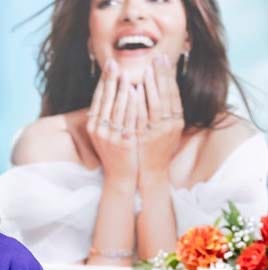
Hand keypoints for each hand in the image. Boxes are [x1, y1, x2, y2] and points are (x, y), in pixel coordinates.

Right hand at [86, 59, 138, 189]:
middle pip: (105, 100)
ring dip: (122, 89)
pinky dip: (132, 104)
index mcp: (93, 126)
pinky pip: (128, 119)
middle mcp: (98, 130)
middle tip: (114, 62)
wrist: (120, 175)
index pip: (98, 99)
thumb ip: (105, 116)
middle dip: (110, 80)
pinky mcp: (123, 142)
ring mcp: (110, 136)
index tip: (108, 65)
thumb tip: (110, 94)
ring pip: (117, 108)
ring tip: (127, 73)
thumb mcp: (104, 134)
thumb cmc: (115, 152)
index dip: (103, 81)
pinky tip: (136, 92)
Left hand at [136, 54, 184, 184]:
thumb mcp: (166, 129)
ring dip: (150, 86)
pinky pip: (140, 118)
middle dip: (161, 76)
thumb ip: (165, 110)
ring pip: (155, 105)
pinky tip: (133, 91)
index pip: (174, 94)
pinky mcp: (143, 139)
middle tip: (156, 57)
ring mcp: (156, 133)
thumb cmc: (155, 148)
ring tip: (145, 70)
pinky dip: (138, 103)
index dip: (169, 76)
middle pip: (166, 96)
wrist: (148, 173)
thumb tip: (161, 87)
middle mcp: (169, 126)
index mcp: (176, 121)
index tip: (163, 60)